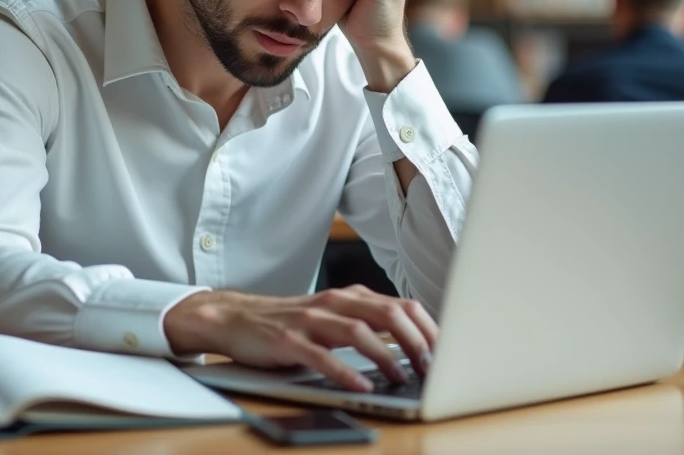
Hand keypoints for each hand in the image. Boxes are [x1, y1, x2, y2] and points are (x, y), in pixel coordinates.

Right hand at [164, 284, 437, 391]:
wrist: (235, 317)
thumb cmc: (289, 322)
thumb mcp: (333, 316)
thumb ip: (367, 324)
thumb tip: (412, 347)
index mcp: (351, 297)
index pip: (403, 306)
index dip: (430, 329)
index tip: (448, 353)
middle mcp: (335, 302)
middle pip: (389, 314)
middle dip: (417, 342)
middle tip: (432, 368)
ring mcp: (311, 319)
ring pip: (359, 330)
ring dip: (386, 356)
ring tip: (401, 378)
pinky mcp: (289, 340)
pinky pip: (321, 356)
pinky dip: (344, 372)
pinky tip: (359, 387)